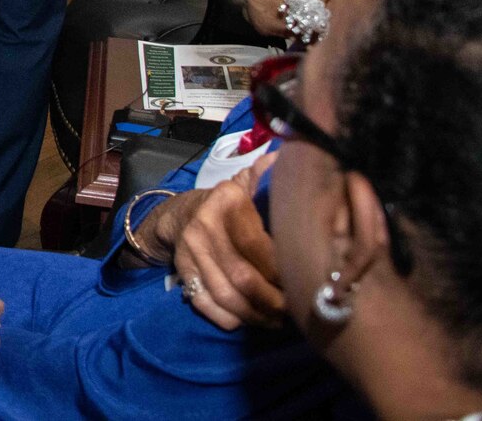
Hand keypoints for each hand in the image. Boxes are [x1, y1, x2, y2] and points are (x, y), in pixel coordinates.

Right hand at [170, 155, 285, 330]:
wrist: (178, 214)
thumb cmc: (226, 204)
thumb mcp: (245, 186)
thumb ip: (264, 178)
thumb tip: (283, 159)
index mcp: (226, 202)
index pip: (257, 244)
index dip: (281, 270)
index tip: (303, 283)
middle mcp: (204, 226)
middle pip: (242, 276)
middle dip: (272, 301)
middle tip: (294, 310)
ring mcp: (190, 251)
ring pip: (225, 294)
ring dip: (254, 314)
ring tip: (276, 320)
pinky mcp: (181, 270)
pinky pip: (205, 302)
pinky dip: (228, 318)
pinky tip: (249, 321)